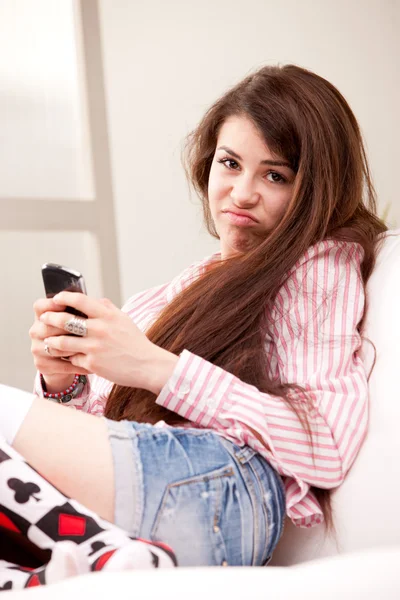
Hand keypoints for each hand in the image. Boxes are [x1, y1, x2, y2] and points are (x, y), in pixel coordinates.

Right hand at [30, 298, 89, 391]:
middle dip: (68, 328)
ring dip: (75, 348)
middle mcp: (36, 331)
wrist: (69, 359)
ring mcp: (36, 348)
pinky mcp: (42, 365)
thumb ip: (81, 310)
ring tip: (93, 349)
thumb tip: (97, 302)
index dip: (51, 304)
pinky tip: (92, 366)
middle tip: (87, 330)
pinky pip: (62, 365)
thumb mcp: (77, 319)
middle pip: (48, 327)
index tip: (67, 304)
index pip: (40, 306)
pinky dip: (79, 365)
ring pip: (55, 347)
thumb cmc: (76, 334)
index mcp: (42, 315)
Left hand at [39, 292, 162, 389]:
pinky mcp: (92, 364)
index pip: (80, 300)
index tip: (56, 298)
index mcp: (107, 315)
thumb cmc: (135, 342)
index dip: (64, 297)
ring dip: (52, 341)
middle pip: (65, 320)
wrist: (146, 365)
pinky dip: (67, 358)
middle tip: (44, 319)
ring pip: (62, 342)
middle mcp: (100, 329)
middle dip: (50, 318)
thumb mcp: (124, 319)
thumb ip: (108, 308)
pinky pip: (72, 359)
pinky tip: (65, 357)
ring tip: (48, 340)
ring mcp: (94, 347)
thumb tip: (95, 299)